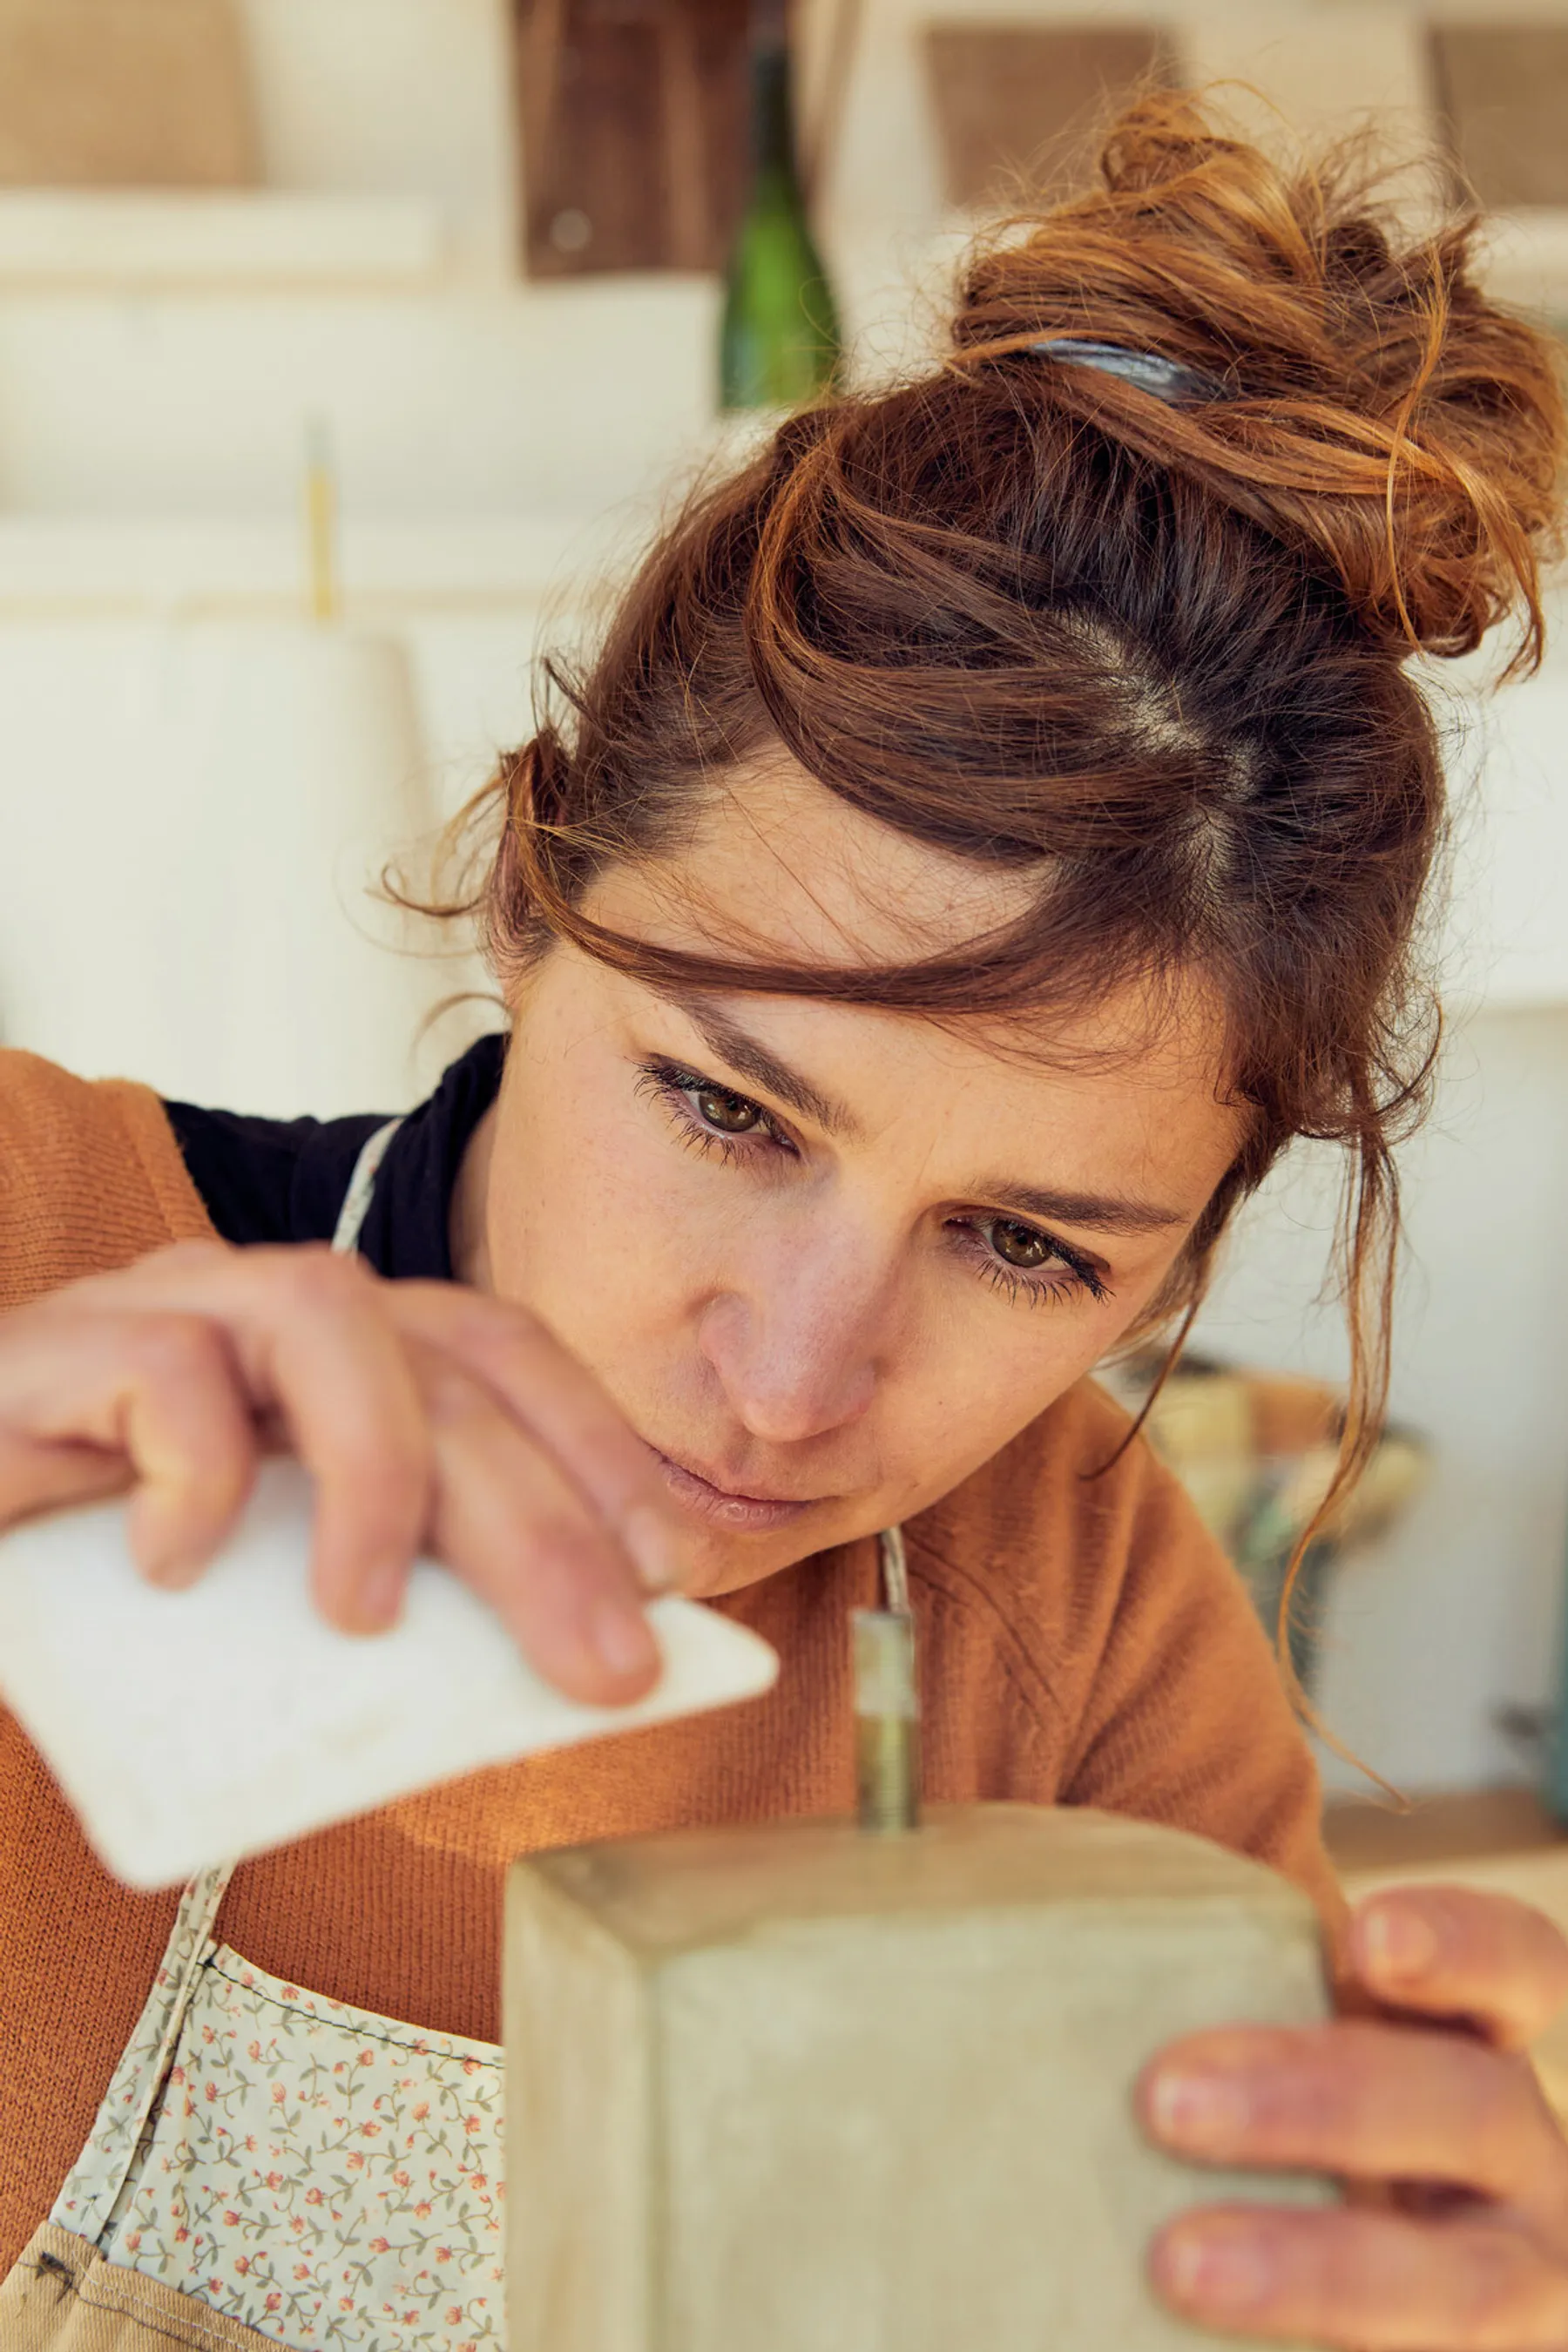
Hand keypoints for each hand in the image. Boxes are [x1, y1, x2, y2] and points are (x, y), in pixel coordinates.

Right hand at [0, 1239, 688, 1704]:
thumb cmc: (93, 1588)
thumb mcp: (263, 1605)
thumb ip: (375, 1608)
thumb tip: (529, 1683)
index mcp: (330, 1357)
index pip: (497, 1351)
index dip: (596, 1445)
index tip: (670, 1571)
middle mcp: (260, 1307)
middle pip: (441, 1367)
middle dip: (539, 1519)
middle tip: (599, 1663)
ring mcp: (161, 1307)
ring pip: (323, 1315)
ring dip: (378, 1470)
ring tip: (363, 1616)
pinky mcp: (56, 1346)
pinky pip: (163, 1363)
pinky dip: (196, 1469)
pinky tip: (179, 1569)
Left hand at [1138, 1881, 1567, 2344]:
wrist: (1317, 2284)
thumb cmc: (1271, 2129)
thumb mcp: (1280, 2051)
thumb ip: (1204, 1984)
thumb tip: (1017, 1885)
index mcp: (1478, 2046)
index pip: (1522, 1965)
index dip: (1464, 1943)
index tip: (1365, 1937)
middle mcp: (1523, 2160)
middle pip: (1474, 2108)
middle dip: (1328, 2098)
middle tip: (1165, 2095)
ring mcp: (1521, 2289)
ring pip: (1463, 2286)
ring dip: (1319, 2269)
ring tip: (1177, 2260)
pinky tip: (1194, 2339)